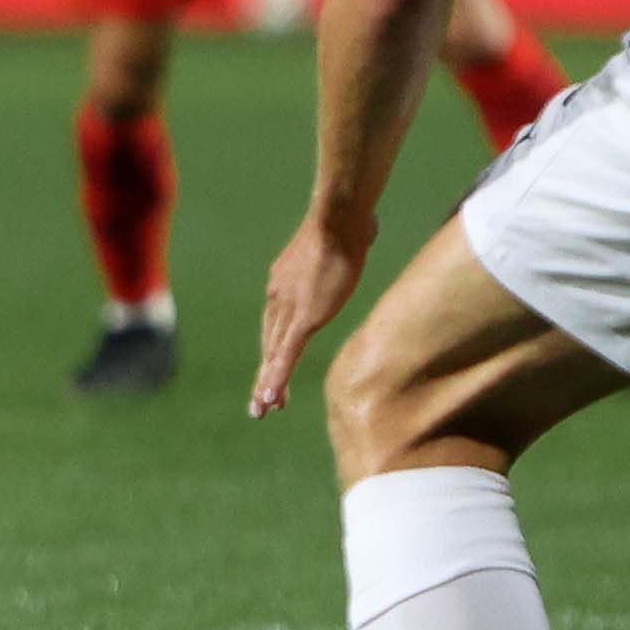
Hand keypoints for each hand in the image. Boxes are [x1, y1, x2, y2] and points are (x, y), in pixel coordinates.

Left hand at [252, 210, 374, 416]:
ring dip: (268, 383)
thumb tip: (368, 228)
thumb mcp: (344, 237)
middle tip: (262, 400)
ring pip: (273, 353)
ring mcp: (288, 308)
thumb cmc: (348, 221)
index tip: (272, 366)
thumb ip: (351, 242)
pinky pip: (285, 355)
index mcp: (283, 281)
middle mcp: (278, 296)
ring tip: (262, 409)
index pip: (275, 322)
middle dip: (267, 371)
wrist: (337, 220)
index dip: (274, 347)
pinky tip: (271, 398)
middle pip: (269, 341)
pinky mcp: (302, 318)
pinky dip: (277, 378)